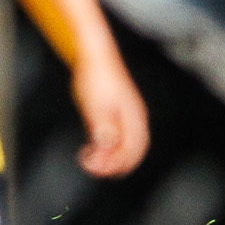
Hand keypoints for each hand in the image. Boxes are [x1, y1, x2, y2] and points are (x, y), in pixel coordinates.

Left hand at [72, 55, 149, 176]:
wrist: (95, 56)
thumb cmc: (97, 77)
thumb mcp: (96, 104)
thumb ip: (103, 126)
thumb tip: (108, 144)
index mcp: (134, 118)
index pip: (133, 151)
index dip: (115, 164)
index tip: (95, 167)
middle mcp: (134, 120)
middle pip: (131, 153)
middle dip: (112, 165)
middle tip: (91, 167)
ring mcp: (126, 117)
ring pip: (124, 147)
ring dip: (108, 158)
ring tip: (89, 159)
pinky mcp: (116, 115)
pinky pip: (117, 139)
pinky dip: (106, 148)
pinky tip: (92, 148)